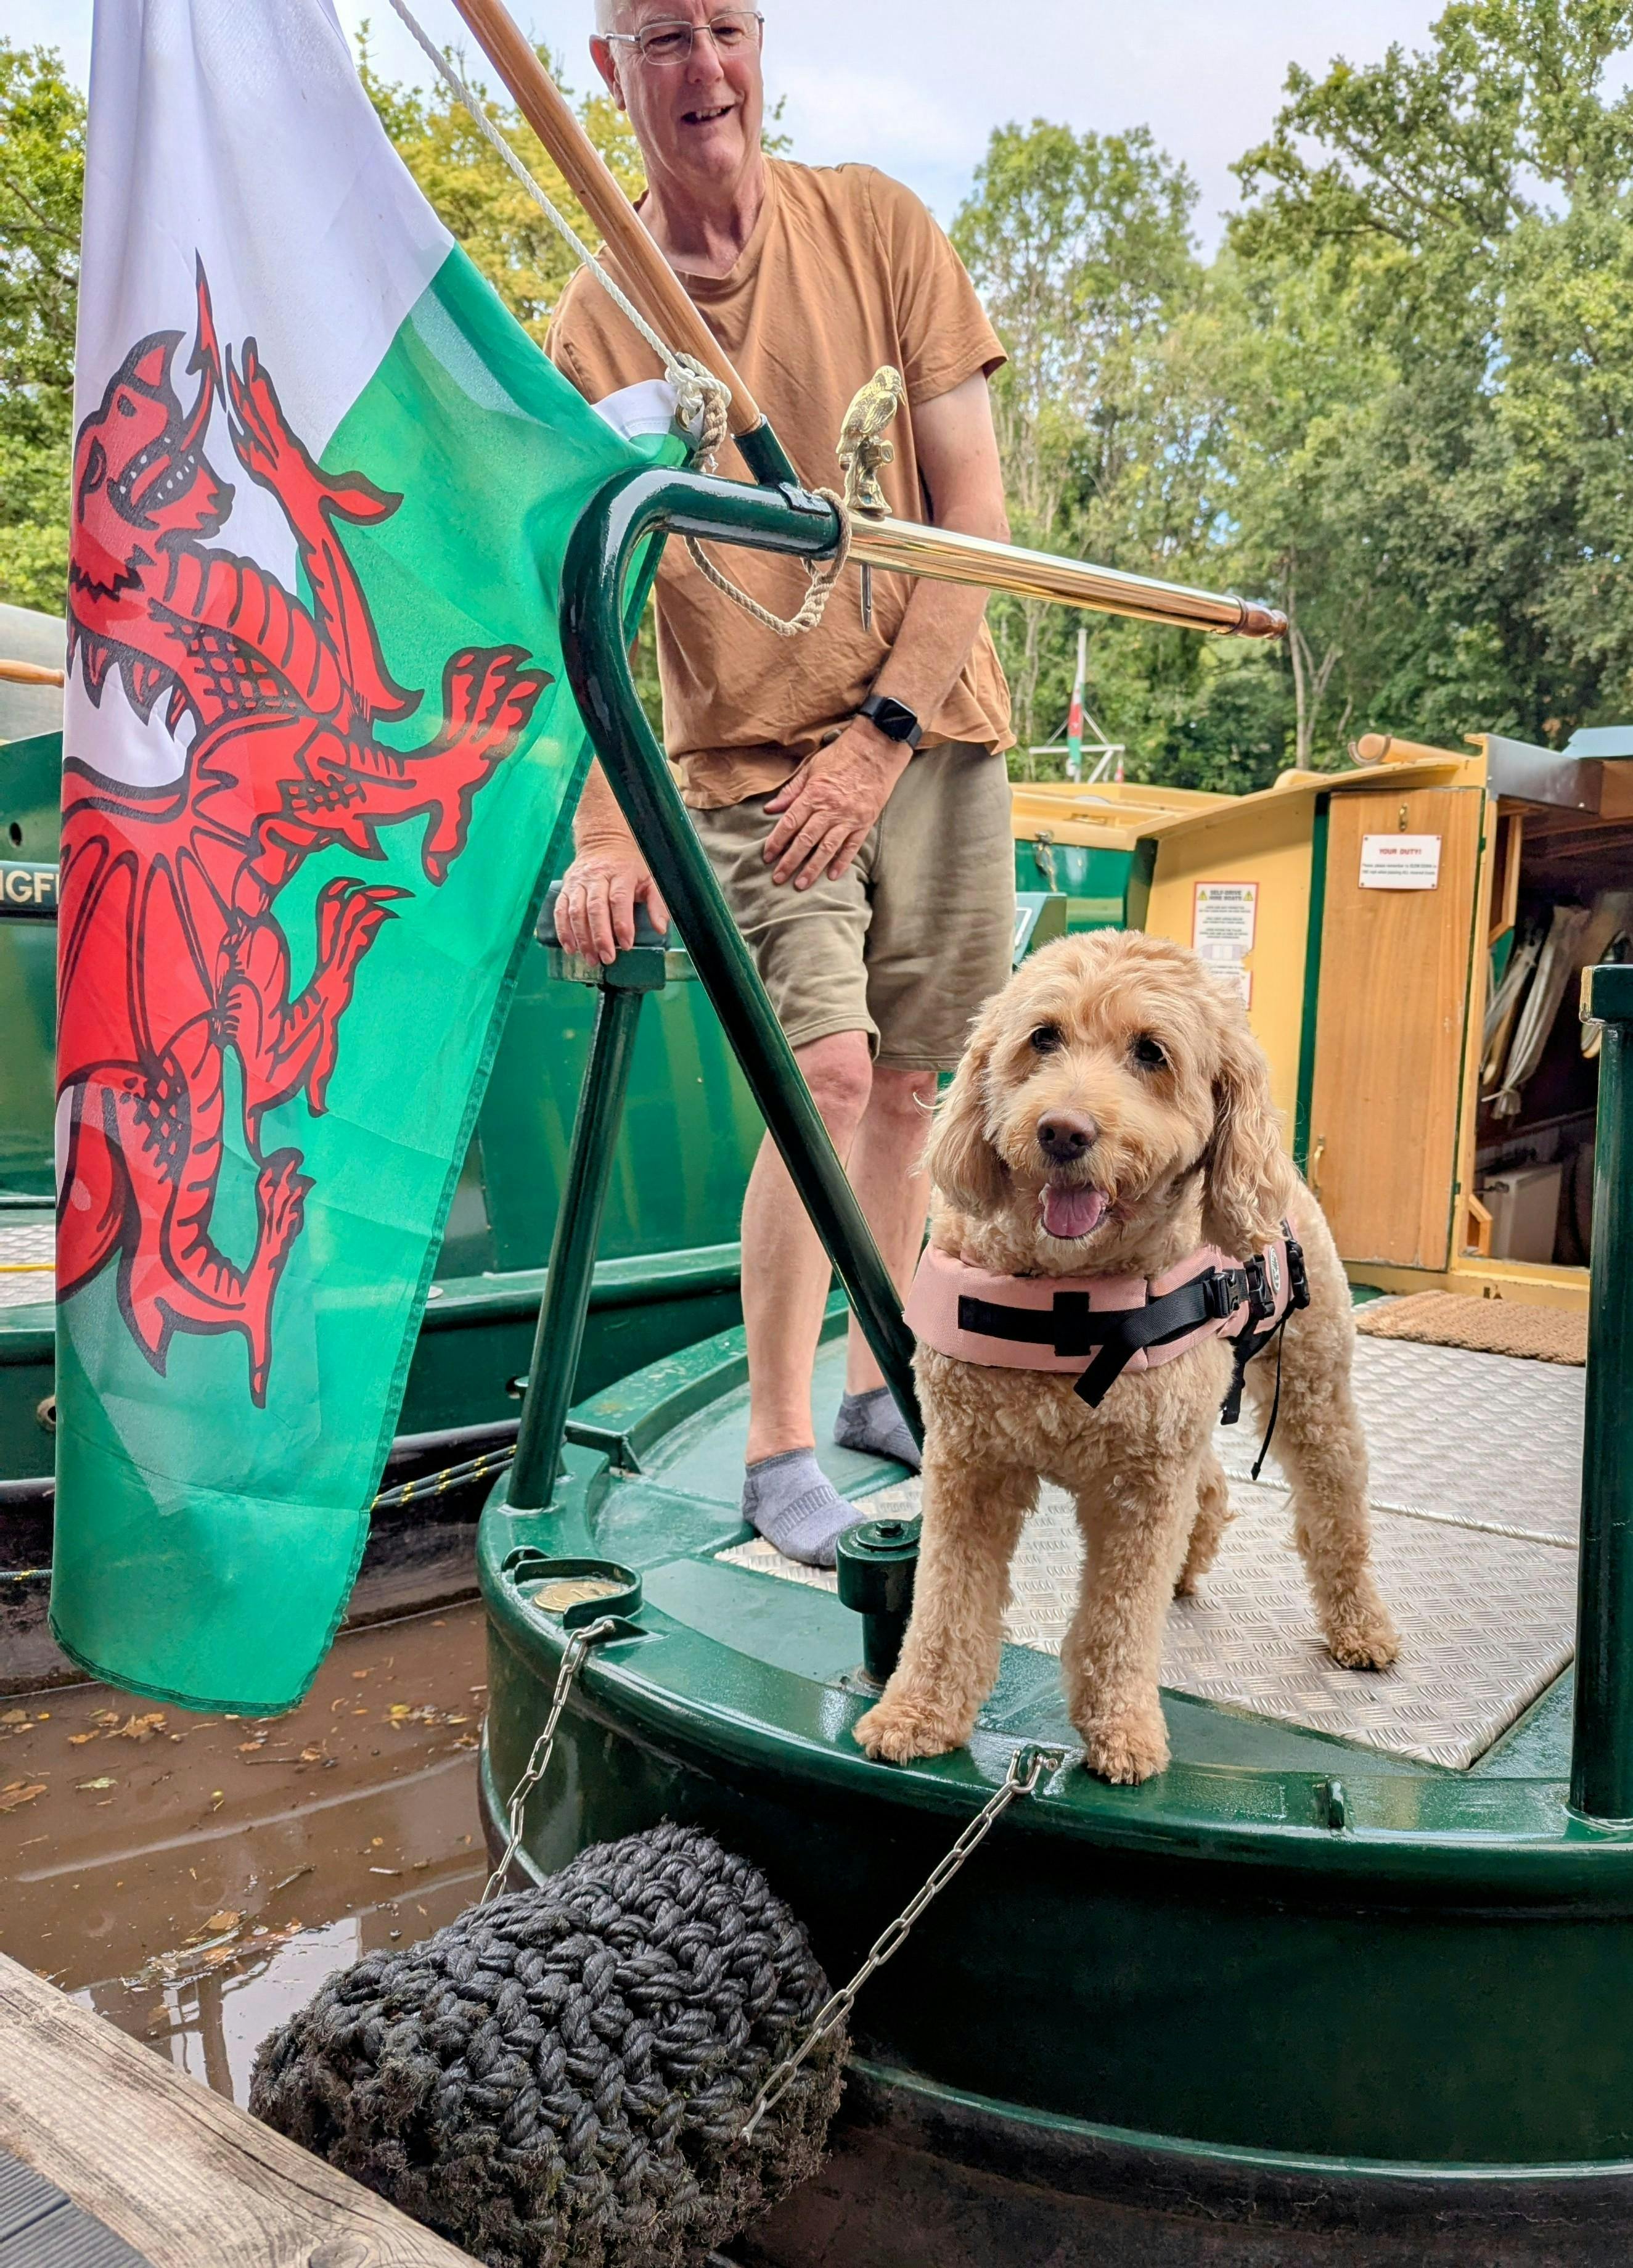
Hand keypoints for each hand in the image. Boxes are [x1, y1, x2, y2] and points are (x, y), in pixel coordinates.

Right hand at [554, 838, 669, 964]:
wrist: (604, 842)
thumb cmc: (630, 865)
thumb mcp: (649, 878)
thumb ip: (657, 903)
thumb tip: (660, 928)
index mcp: (621, 873)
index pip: (619, 899)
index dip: (622, 923)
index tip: (626, 944)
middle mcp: (597, 876)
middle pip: (595, 908)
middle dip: (600, 936)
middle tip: (606, 958)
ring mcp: (578, 882)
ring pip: (576, 911)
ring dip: (582, 938)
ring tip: (590, 958)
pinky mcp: (566, 887)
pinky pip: (560, 910)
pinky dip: (564, 930)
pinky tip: (571, 947)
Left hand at [762, 718, 912, 888]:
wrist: (877, 749)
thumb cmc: (842, 755)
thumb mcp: (812, 767)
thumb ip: (791, 791)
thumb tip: (771, 808)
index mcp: (814, 794)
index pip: (790, 823)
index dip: (777, 841)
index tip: (767, 857)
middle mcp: (830, 809)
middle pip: (806, 841)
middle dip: (790, 862)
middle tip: (778, 879)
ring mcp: (849, 818)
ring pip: (827, 849)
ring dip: (812, 868)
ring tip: (800, 884)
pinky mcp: (865, 822)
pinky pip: (852, 846)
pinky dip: (842, 862)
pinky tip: (831, 875)